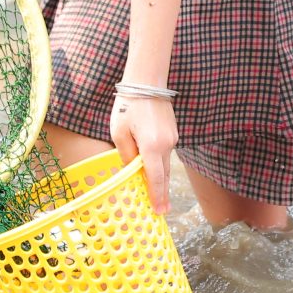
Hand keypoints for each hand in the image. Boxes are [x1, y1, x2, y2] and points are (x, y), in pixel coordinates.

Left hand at [109, 91, 177, 213]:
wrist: (147, 81)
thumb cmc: (129, 105)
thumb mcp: (119, 132)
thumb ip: (126, 154)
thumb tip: (131, 169)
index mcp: (152, 146)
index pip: (155, 177)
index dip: (156, 196)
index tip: (159, 211)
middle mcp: (166, 144)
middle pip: (164, 175)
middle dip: (162, 194)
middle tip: (162, 211)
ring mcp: (172, 138)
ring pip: (165, 164)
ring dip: (160, 178)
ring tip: (157, 196)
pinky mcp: (172, 132)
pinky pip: (165, 153)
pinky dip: (160, 163)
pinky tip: (154, 170)